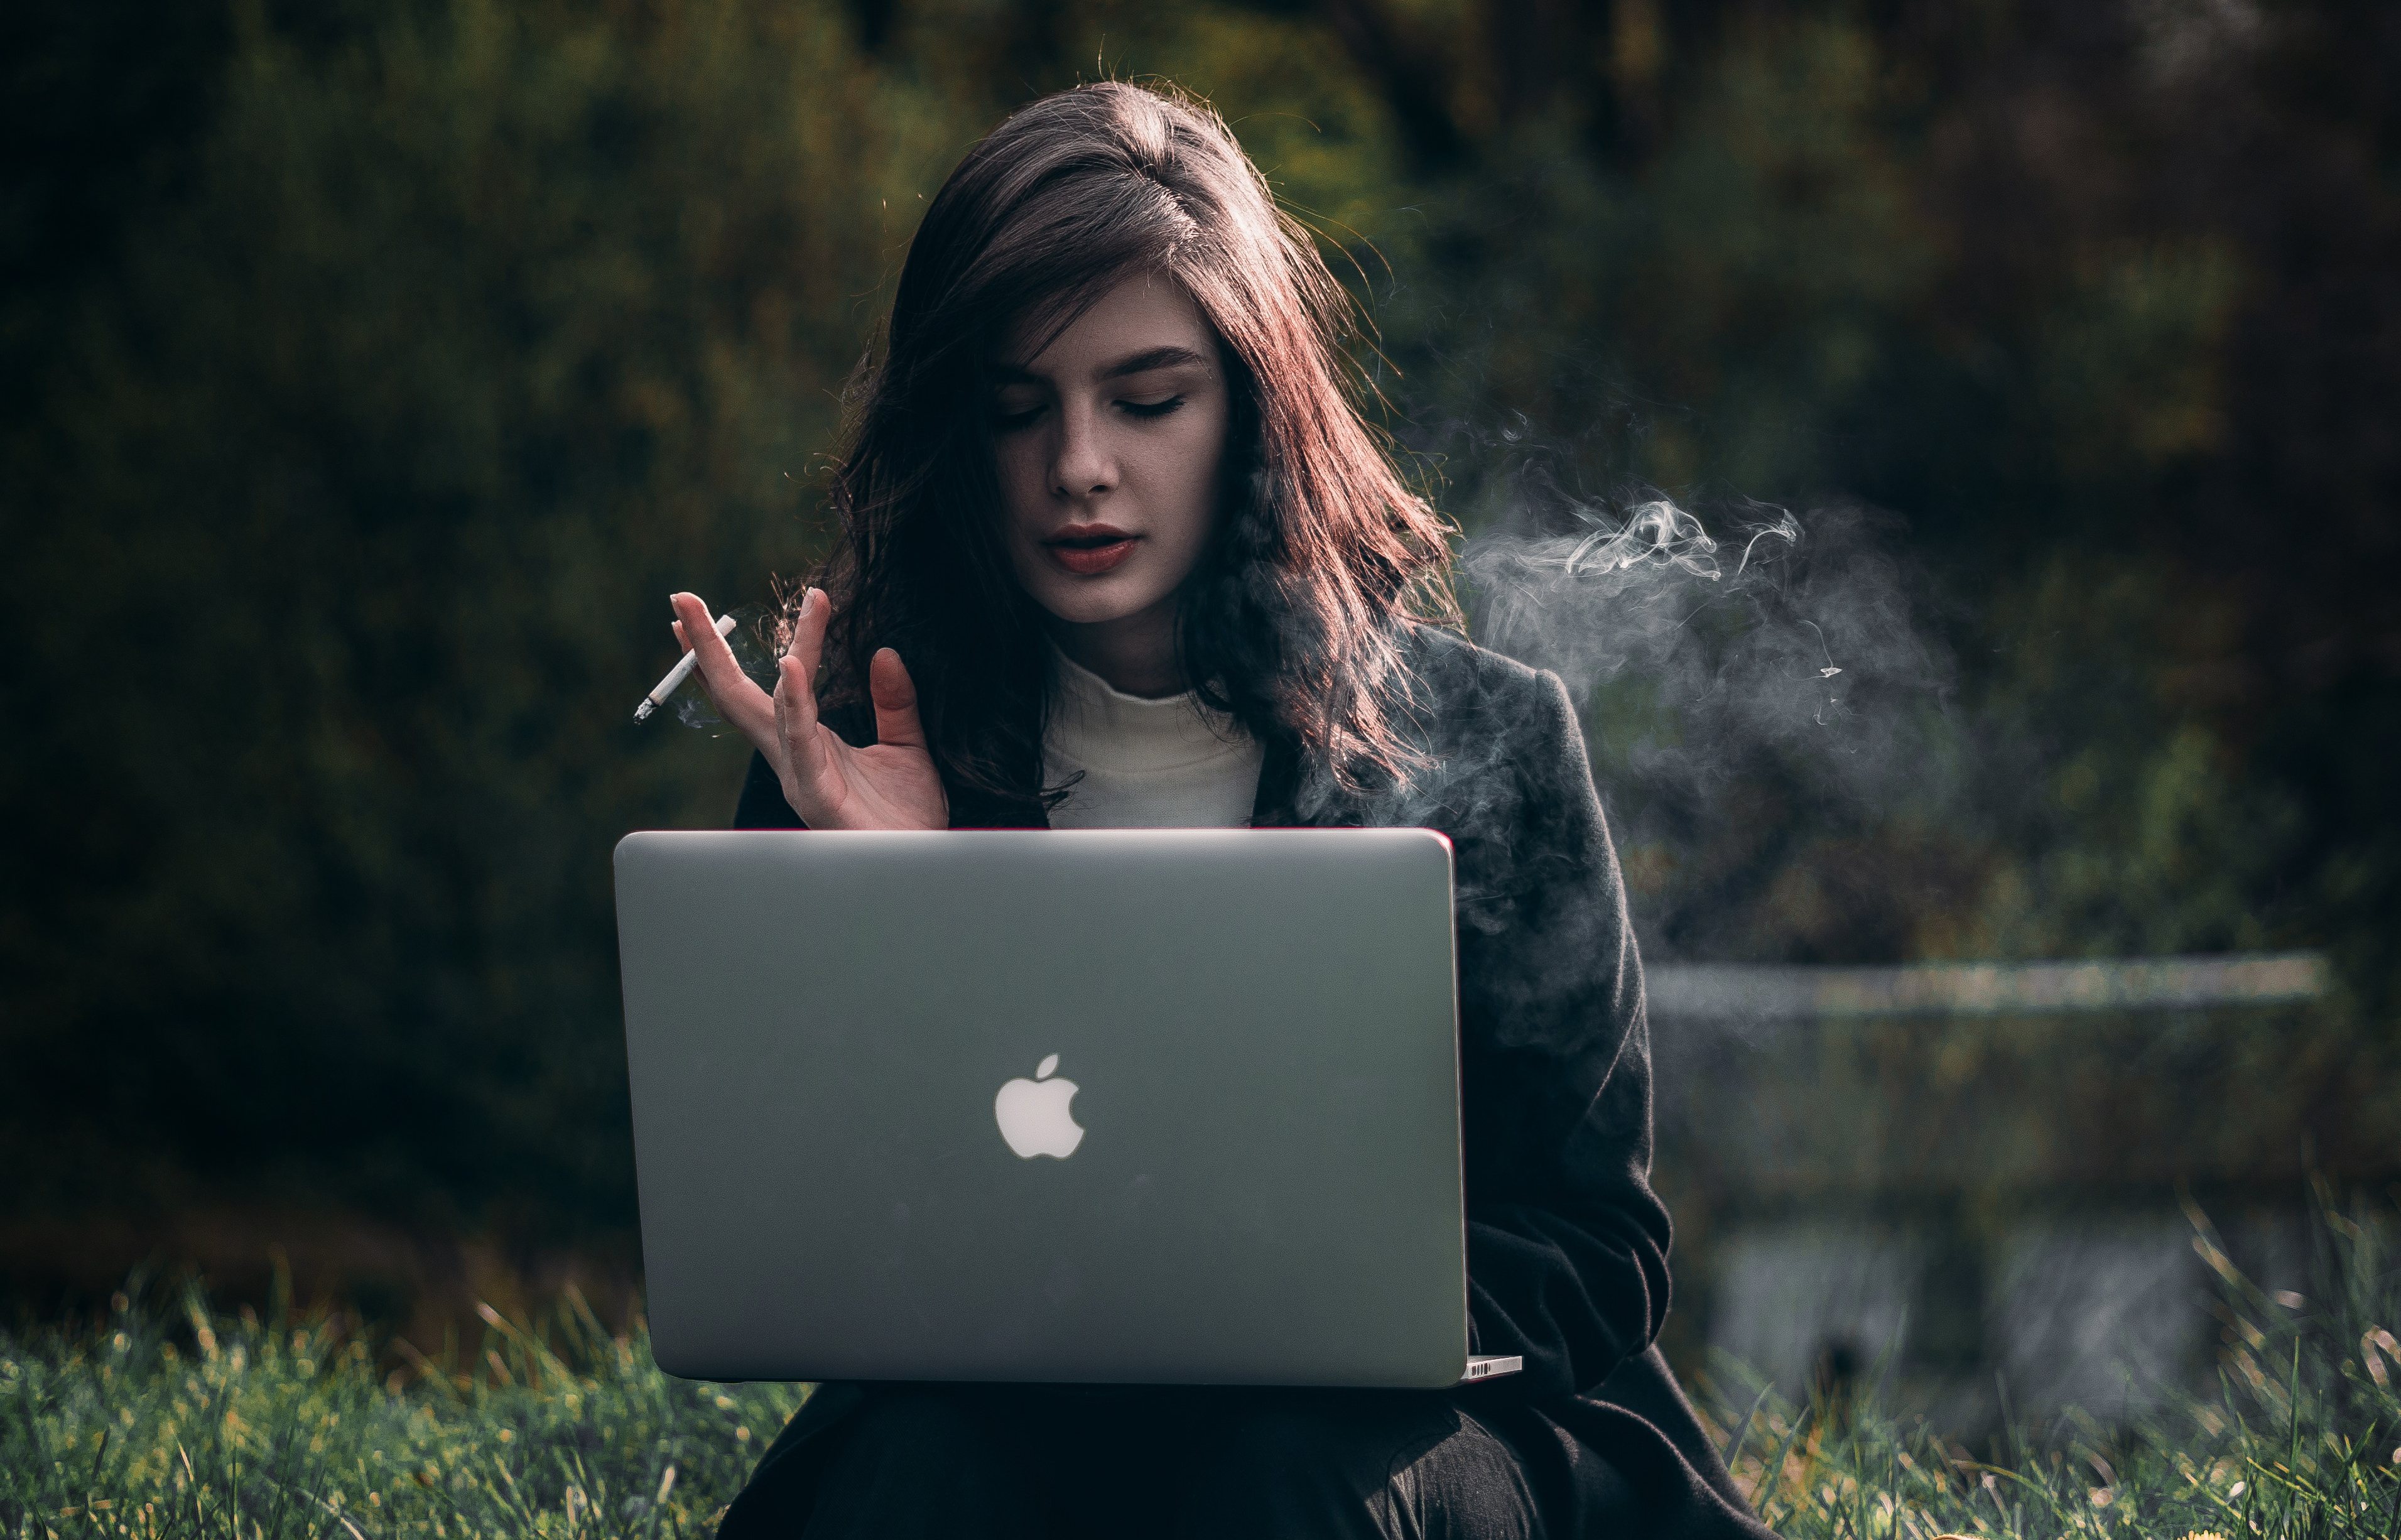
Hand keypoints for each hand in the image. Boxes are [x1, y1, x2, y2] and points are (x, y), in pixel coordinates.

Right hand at [668, 590, 948, 829]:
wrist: (922, 862)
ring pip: (758, 709)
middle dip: (705, 649)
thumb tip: (883, 652)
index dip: (786, 638)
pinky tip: (790, 667)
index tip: (811, 593)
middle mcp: (791, 756)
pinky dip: (793, 704)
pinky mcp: (815, 793)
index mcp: (806, 742)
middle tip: (682, 598)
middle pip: (735, 694)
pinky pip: (800, 740)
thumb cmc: (907, 817)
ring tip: (708, 619)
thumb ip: (893, 703)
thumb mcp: (906, 746)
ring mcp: (797, 774)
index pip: (779, 682)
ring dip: (726, 663)